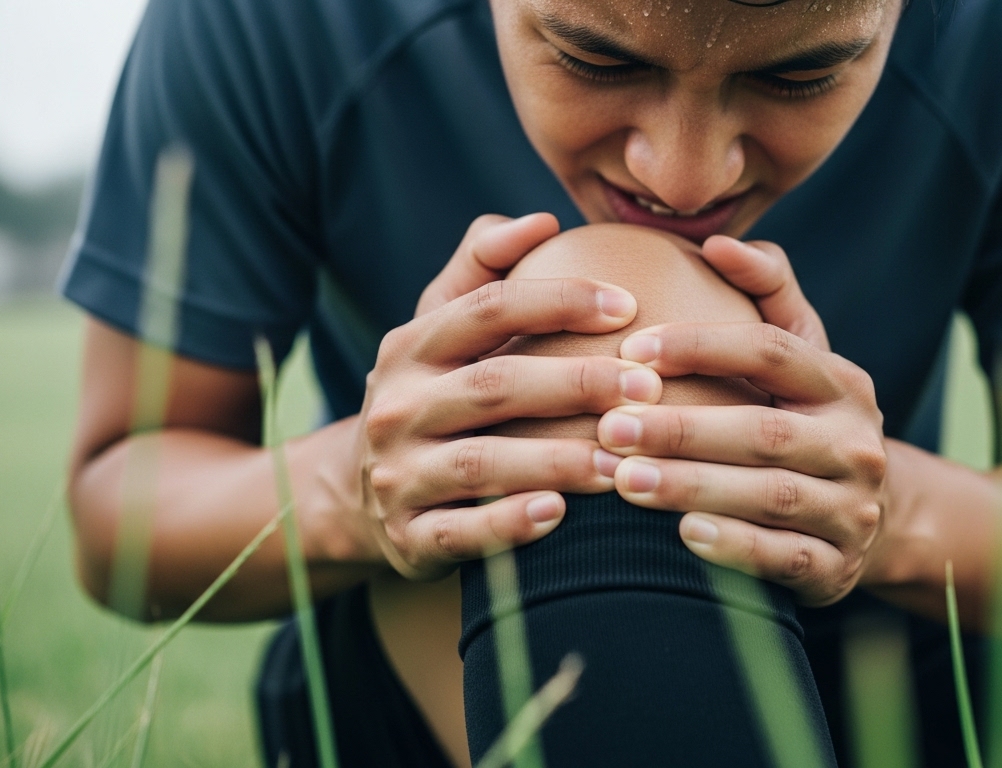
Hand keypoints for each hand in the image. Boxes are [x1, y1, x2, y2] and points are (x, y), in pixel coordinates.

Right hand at [354, 213, 662, 579]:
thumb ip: (482, 268)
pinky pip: (461, 532)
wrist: (353, 493)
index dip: (559, 301)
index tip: (629, 306)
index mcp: (411, 346)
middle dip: (576, 385)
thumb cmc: (429, 395)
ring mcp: (398, 475)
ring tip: (623, 459)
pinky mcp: (408, 536)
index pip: (488, 309)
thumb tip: (540, 220)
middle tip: (648, 388)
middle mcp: (398, 406)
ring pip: (482, 464)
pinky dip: (509, 525)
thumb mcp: (437, 328)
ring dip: (558, 460)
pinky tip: (561, 515)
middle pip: (494, 386)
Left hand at [598, 236, 885, 605]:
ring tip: (623, 480)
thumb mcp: (801, 357)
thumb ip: (767, 292)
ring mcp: (853, 510)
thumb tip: (720, 242)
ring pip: (769, 495)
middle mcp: (856, 443)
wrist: (870, 520)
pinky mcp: (837, 568)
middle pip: (764, 431)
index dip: (702, 346)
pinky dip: (734, 547)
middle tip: (610, 426)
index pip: (772, 351)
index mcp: (843, 383)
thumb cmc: (804, 422)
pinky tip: (680, 535)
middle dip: (682, 429)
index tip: (632, 350)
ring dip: (693, 486)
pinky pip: (784, 558)